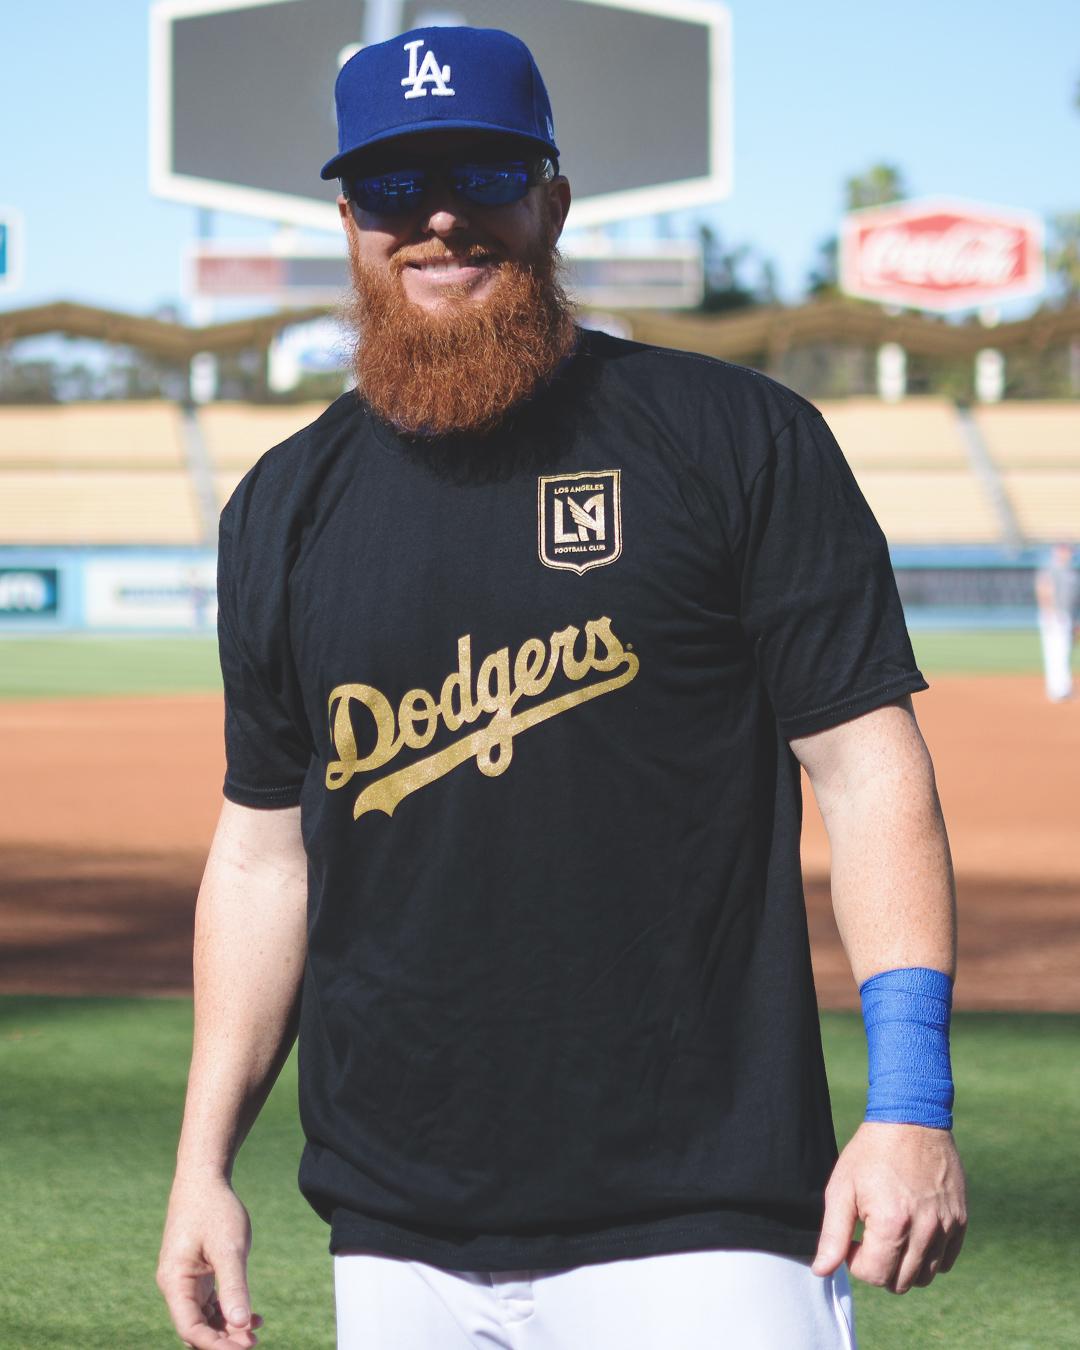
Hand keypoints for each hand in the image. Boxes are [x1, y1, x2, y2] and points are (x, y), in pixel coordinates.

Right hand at [157, 1176, 264, 1347]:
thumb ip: (234, 1286)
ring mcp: (186, 1280)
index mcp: (175, 1282)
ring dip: (227, 1329)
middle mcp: (176, 1285)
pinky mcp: (198, 1273)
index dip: (214, 1345)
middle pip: (196, 1328)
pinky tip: (251, 1316)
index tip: (242, 1348)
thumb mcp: (229, 1248)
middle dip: (222, 1340)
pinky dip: (228, 1312)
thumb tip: (241, 1325)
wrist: (205, 1178)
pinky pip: (210, 1303)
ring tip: (256, 1331)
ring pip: (204, 1318)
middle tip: (253, 1342)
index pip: (190, 1328)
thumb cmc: (215, 1209)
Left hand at [812, 1121, 966, 1292]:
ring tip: (891, 1234)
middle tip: (870, 1238)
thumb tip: (822, 1271)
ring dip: (904, 1266)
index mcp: (892, 1224)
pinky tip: (912, 1232)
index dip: (857, 1262)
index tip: (854, 1239)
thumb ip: (832, 1235)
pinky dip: (928, 1257)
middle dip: (880, 1268)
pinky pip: (945, 1261)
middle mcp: (924, 1230)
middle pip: (901, 1283)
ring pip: (925, 1277)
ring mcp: (946, 1226)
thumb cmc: (871, 1152)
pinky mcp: (960, 1220)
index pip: (875, 1276)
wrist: (911, 1119)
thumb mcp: (841, 1188)